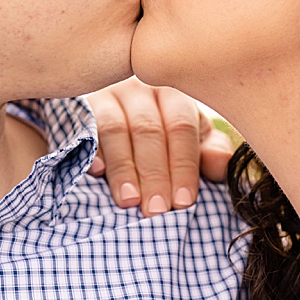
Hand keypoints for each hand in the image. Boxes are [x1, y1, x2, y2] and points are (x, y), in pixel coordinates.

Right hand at [87, 78, 234, 213]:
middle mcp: (140, 89)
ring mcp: (107, 96)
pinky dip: (90, 152)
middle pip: (148, 130)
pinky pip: (84, 129)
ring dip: (123, 168)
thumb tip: (221, 162)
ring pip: (115, 129)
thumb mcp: (191, 141)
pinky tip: (97, 174)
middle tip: (156, 210)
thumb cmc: (164, 136)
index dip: (183, 165)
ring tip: (129, 201)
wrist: (118, 116)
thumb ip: (209, 152)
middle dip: (154, 174)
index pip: (181, 127)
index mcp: (173, 95)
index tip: (183, 202)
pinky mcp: (79, 109)